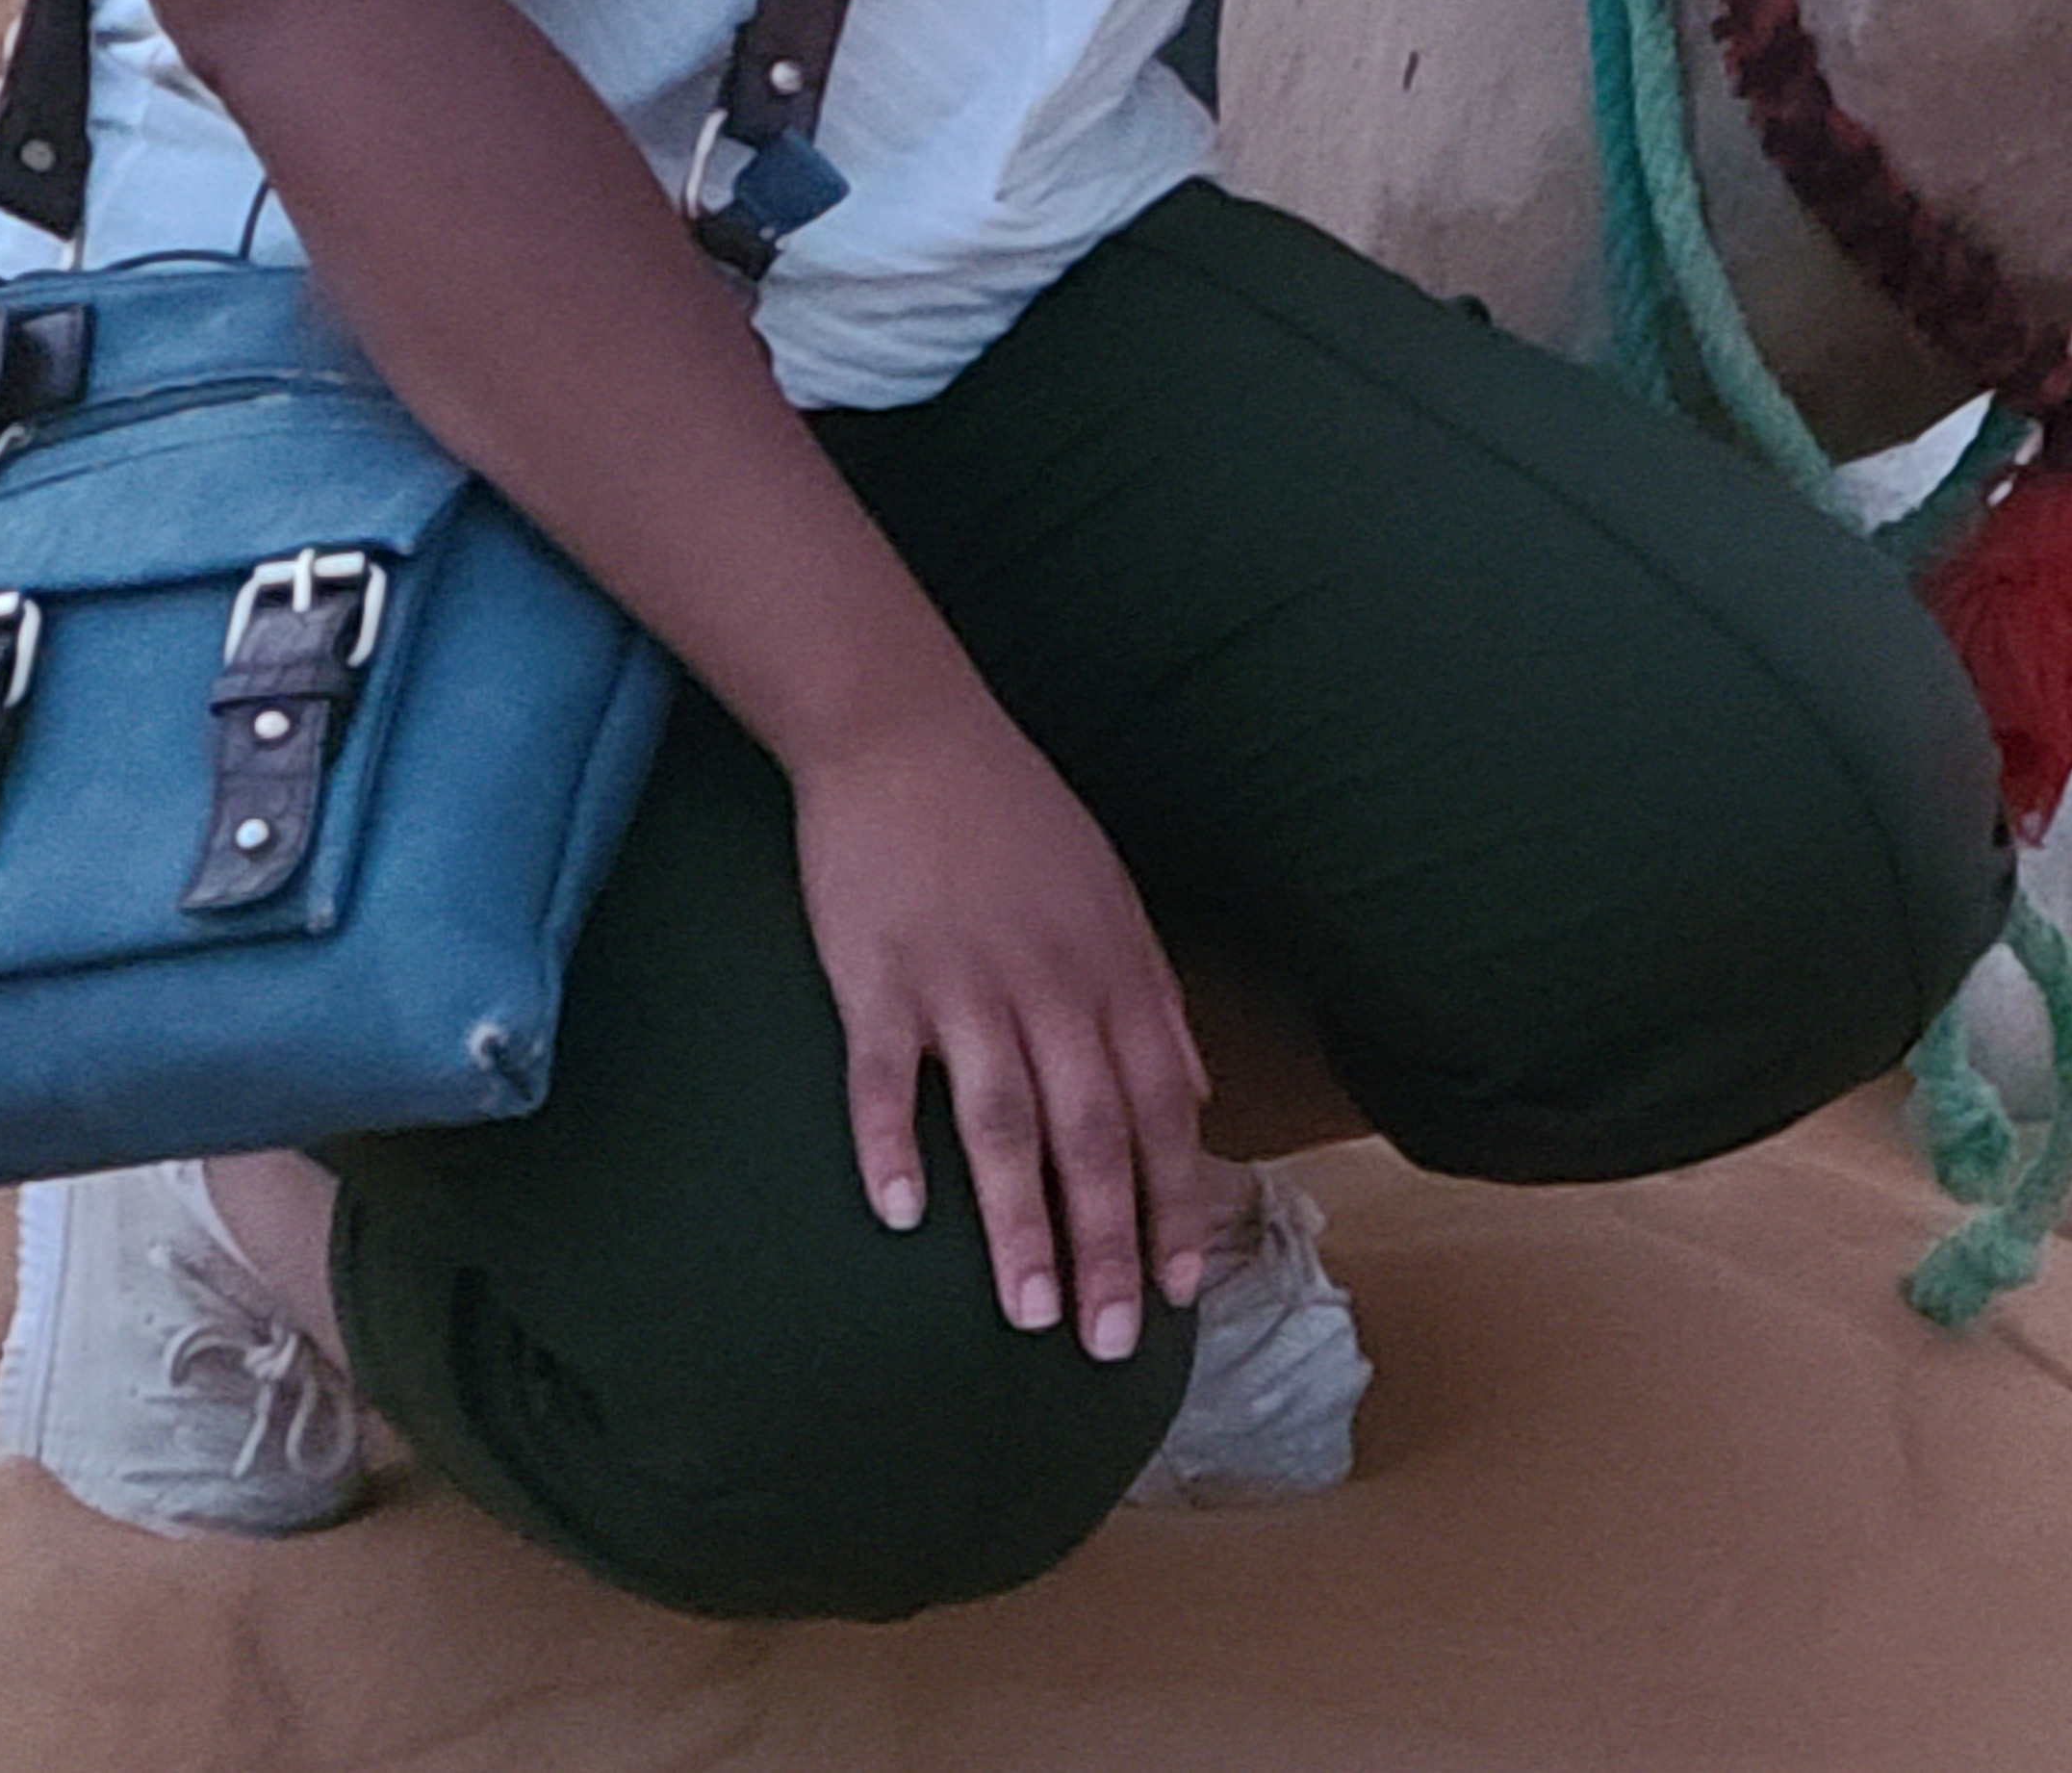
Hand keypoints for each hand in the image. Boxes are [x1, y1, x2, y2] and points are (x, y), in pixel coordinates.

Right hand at [785, 709, 1241, 1358]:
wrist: (905, 728)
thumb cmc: (1011, 817)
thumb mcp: (1110, 899)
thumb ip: (1150, 1000)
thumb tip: (1195, 1090)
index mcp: (1115, 970)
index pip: (1163, 1110)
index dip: (1177, 1202)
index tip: (1185, 1288)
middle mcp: (1052, 986)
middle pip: (1094, 1136)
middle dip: (1112, 1245)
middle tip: (1113, 1342)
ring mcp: (962, 983)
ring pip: (1004, 1124)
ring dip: (1022, 1226)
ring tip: (1031, 1313)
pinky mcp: (877, 977)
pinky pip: (886, 1078)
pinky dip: (892, 1146)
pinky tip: (901, 1216)